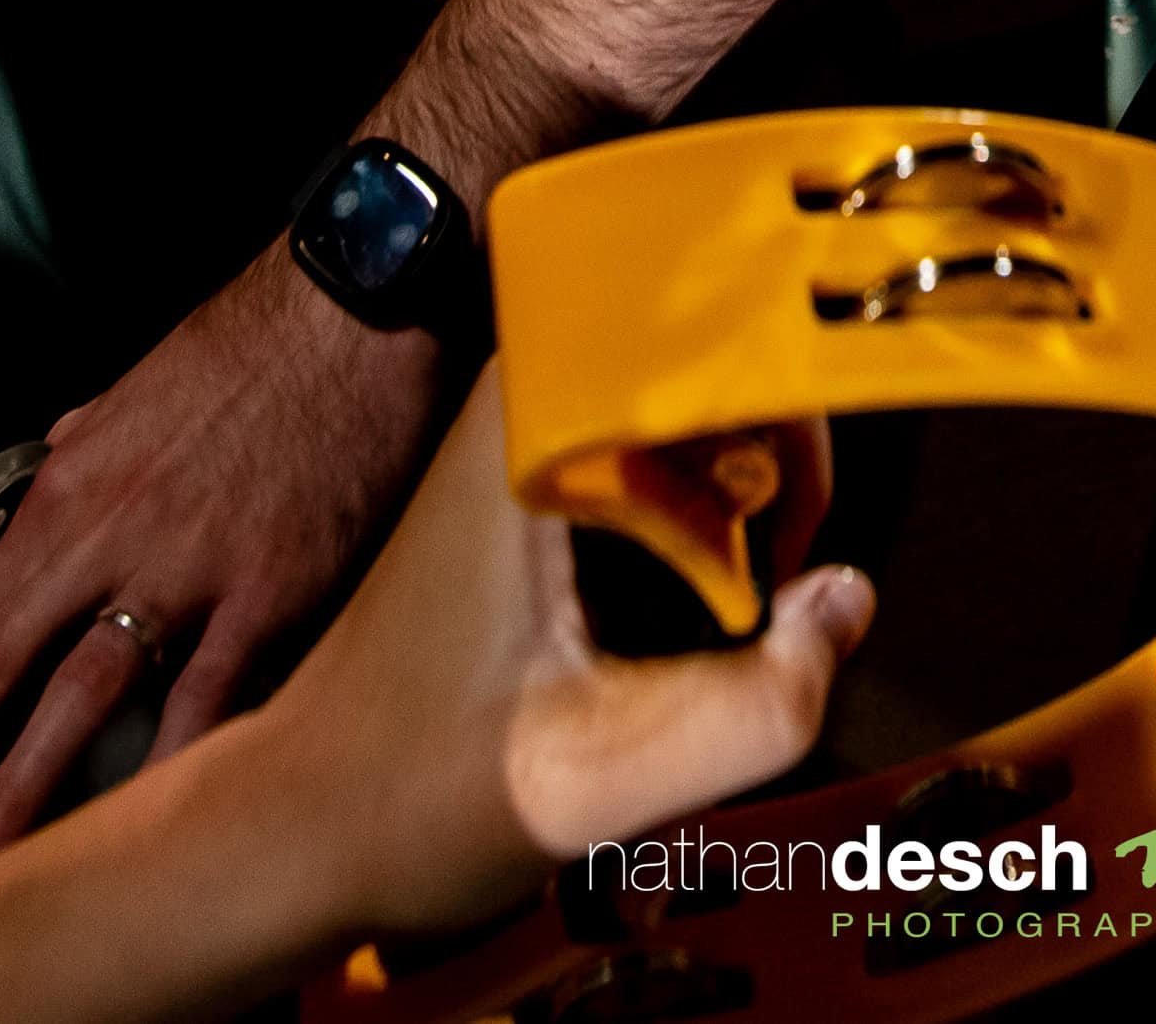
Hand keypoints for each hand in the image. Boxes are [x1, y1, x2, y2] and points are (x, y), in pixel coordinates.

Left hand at [0, 247, 450, 890]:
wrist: (350, 308)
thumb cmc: (248, 348)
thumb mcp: (132, 398)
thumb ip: (87, 464)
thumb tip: (58, 496)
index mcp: (68, 494)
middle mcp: (109, 537)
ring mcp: (189, 569)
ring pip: (88, 701)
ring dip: (27, 795)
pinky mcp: (273, 586)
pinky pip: (215, 693)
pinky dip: (177, 763)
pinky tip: (146, 827)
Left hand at [245, 364, 871, 945]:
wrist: (307, 826)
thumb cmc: (421, 797)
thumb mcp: (604, 778)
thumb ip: (757, 707)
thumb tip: (848, 597)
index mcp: (531, 436)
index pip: (707, 328)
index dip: (790, 391)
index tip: (813, 511)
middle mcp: (524, 405)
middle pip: (713, 357)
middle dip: (782, 458)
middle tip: (795, 572)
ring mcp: (526, 439)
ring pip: (695, 405)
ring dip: (753, 486)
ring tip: (764, 590)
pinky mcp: (533, 484)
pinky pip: (662, 452)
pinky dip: (713, 510)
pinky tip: (718, 596)